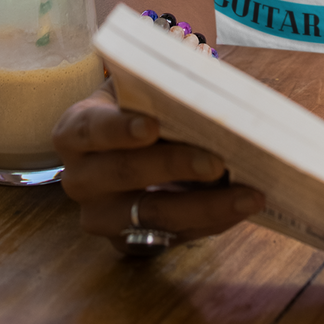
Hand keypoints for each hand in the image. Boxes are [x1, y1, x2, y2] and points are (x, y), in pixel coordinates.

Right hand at [54, 88, 265, 248]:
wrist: (125, 150)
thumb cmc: (135, 109)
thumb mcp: (136, 91)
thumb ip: (160, 86)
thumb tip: (203, 78)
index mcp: (74, 132)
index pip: (90, 130)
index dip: (119, 129)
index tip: (152, 125)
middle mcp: (79, 179)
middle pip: (125, 174)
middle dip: (175, 166)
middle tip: (218, 161)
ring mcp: (102, 217)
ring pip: (154, 215)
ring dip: (206, 205)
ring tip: (248, 194)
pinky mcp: (129, 244)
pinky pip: (174, 236)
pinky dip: (212, 220)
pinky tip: (242, 207)